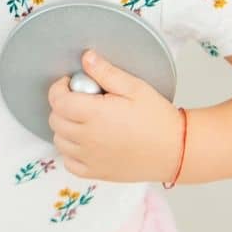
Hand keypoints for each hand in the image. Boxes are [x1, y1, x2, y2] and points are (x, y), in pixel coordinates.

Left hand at [47, 50, 183, 183]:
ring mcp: (90, 158)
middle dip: (62, 105)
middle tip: (81, 99)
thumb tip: (86, 57)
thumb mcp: (134, 87)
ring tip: (84, 120)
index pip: (58, 100)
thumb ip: (106, 72)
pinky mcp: (96, 173)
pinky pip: (69, 162)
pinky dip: (70, 151)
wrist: (176, 150)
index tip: (71, 83)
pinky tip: (86, 141)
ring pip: (59, 141)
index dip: (59, 88)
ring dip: (65, 128)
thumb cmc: (157, 118)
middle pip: (55, 120)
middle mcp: (88, 138)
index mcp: (95, 114)